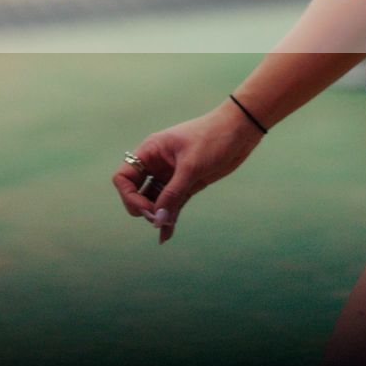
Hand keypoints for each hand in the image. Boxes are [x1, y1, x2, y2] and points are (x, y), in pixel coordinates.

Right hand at [111, 100, 264, 245]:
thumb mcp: (191, 166)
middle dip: (142, 207)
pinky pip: (172, 204)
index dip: (129, 196)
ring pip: (154, 201)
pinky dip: (169, 218)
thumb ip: (173, 193)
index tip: (148, 209)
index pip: (124, 177)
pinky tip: (167, 234)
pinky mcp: (186, 184)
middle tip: (158, 219)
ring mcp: (171, 175)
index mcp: (151, 151)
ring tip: (164, 230)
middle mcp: (157, 164)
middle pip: (135, 191)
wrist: (240, 131)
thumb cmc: (213, 137)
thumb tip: (157, 220)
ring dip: (157, 216)